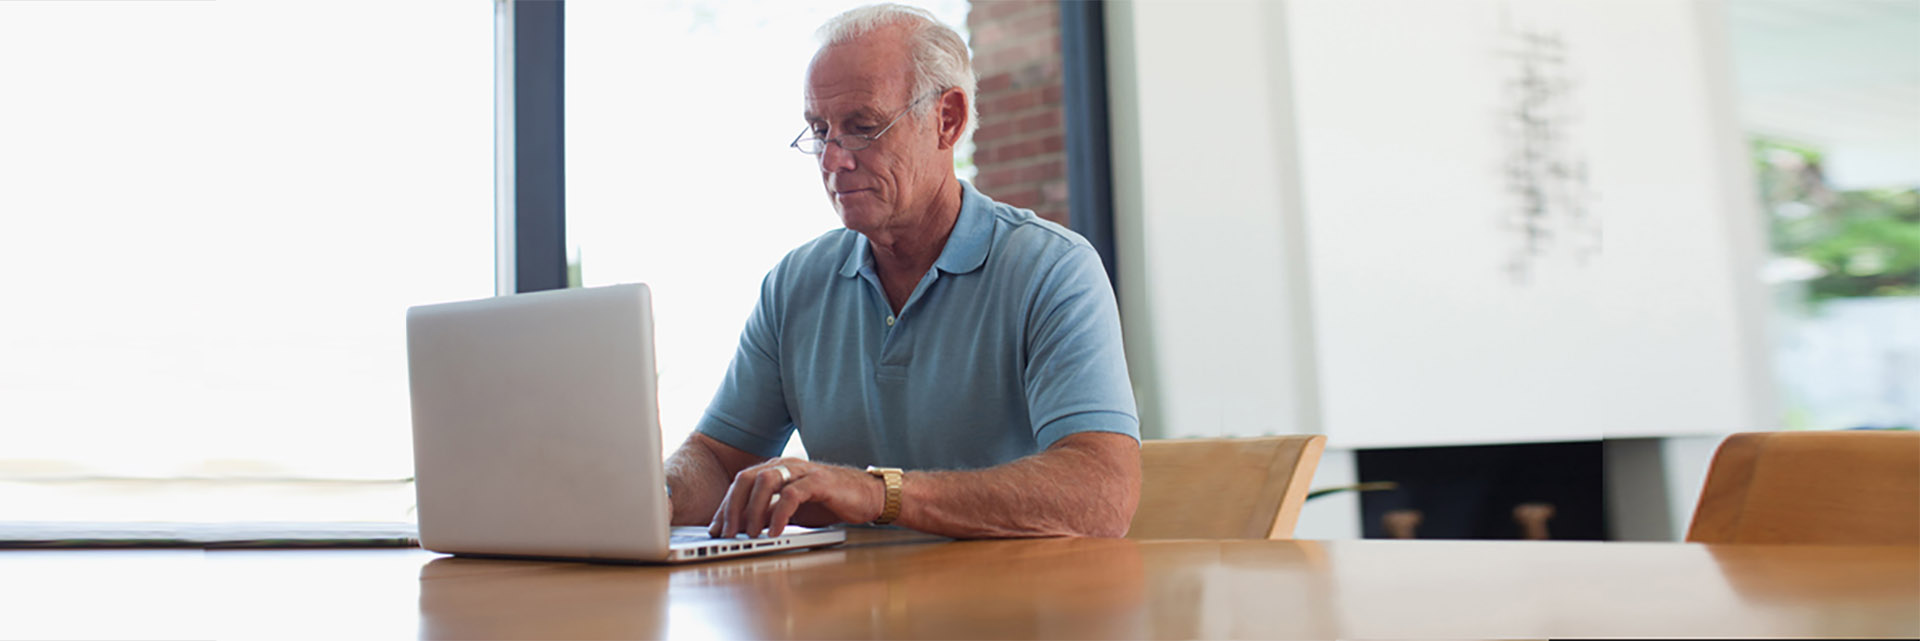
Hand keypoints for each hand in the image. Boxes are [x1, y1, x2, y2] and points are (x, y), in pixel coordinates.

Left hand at [708, 458, 884, 537]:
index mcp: (776, 470)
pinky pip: (791, 495)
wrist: (868, 496)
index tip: (716, 529)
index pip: (741, 483)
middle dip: (733, 507)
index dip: (725, 506)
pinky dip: (779, 514)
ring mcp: (802, 471)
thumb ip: (768, 513)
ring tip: (750, 534)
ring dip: (753, 510)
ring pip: (765, 482)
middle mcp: (786, 466)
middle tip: (727, 533)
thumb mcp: (792, 510)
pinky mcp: (819, 481)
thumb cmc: (829, 502)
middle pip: (747, 478)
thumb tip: (741, 527)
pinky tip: (774, 532)